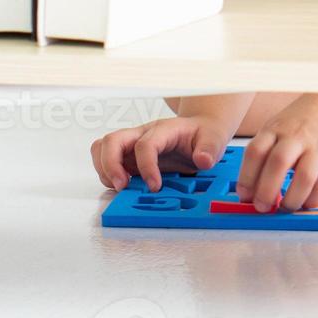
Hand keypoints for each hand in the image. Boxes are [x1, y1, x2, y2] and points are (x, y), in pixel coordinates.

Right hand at [90, 113, 234, 192]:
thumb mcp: (215, 139)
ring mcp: (132, 143)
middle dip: (111, 166)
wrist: (200, 130)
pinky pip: (105, 159)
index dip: (146, 166)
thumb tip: (203, 160)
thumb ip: (209, 149)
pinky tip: (123, 185)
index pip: (145, 144)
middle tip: (122, 187)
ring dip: (105, 170)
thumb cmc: (204, 135)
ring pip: (102, 147)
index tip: (155, 187)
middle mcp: (142, 133)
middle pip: (112, 140)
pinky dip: (107, 174)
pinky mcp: (127, 155)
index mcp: (164, 129)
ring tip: (120, 187)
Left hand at [235, 93, 317, 211]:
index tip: (245, 195)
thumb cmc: (298, 123)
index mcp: (275, 129)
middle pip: (278, 163)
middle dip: (267, 191)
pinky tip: (306, 202)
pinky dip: (312, 199)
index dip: (246, 177)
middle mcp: (296, 136)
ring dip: (292, 199)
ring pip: (304, 177)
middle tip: (262, 207)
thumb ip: (263, 156)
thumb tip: (250, 192)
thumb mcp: (275, 129)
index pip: (255, 152)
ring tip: (285, 208)